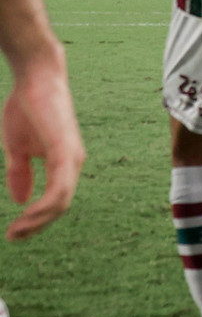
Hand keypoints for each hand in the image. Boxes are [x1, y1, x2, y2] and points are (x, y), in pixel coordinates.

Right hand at [1, 60, 82, 240]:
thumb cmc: (27, 108)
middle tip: (14, 238)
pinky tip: (28, 215)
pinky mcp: (65, 151)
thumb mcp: (18, 147)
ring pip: (62, 201)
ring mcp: (72, 158)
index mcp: (63, 164)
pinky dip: (45, 205)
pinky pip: (60, 187)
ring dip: (39, 220)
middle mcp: (73, 163)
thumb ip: (21, 173)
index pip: (56, 200)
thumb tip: (20, 201)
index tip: (14, 232)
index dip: (36, 219)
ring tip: (17, 232)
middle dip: (37, 226)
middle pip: (61, 206)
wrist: (34, 79)